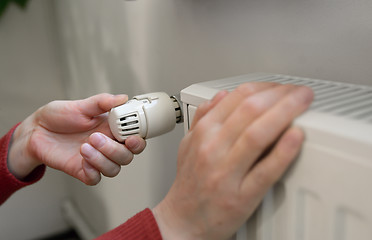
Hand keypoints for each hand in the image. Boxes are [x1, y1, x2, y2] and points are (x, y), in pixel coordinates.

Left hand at [8, 93, 145, 184]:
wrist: (36, 130)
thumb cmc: (59, 116)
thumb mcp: (80, 106)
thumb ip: (102, 102)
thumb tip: (122, 98)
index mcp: (111, 129)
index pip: (135, 139)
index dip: (138, 142)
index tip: (131, 138)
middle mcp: (107, 146)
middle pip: (127, 157)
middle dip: (114, 150)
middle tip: (95, 137)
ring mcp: (95, 159)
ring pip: (114, 169)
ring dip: (102, 159)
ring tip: (84, 146)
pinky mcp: (82, 170)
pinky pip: (95, 179)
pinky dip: (92, 171)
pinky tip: (82, 160)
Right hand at [153, 83, 313, 239]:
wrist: (183, 221)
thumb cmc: (189, 184)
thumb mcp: (188, 145)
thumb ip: (203, 118)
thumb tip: (221, 96)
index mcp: (203, 133)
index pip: (237, 98)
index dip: (265, 87)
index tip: (281, 87)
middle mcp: (213, 149)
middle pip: (250, 110)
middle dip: (280, 95)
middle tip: (300, 91)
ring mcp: (226, 172)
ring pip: (257, 134)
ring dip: (285, 113)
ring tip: (304, 103)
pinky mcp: (241, 196)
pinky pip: (264, 171)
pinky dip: (282, 152)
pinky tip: (296, 137)